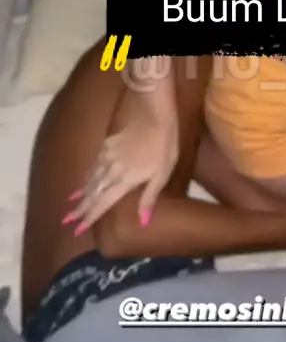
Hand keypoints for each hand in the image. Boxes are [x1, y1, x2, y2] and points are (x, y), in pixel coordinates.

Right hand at [63, 119, 178, 233]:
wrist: (152, 111)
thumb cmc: (163, 143)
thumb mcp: (163, 173)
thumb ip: (150, 197)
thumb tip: (142, 221)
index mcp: (124, 181)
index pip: (103, 204)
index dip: (90, 218)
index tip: (76, 230)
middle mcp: (111, 171)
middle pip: (92, 193)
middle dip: (79, 208)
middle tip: (65, 221)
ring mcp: (107, 156)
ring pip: (91, 178)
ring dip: (81, 192)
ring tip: (71, 202)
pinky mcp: (107, 143)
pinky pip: (94, 164)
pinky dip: (88, 174)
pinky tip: (86, 177)